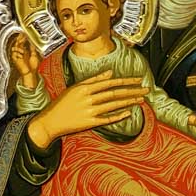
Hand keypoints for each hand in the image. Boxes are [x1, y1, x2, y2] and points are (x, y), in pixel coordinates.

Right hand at [10, 33, 39, 77]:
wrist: (30, 73)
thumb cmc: (32, 67)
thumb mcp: (34, 55)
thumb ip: (32, 48)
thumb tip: (32, 42)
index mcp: (25, 52)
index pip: (22, 42)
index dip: (23, 38)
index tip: (24, 33)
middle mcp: (21, 53)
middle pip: (18, 43)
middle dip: (20, 39)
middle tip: (22, 35)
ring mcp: (18, 56)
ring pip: (15, 47)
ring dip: (19, 46)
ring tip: (22, 46)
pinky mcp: (15, 59)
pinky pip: (14, 53)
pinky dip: (18, 52)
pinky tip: (21, 54)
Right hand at [27, 70, 148, 148]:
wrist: (50, 121)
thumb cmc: (62, 103)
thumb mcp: (76, 87)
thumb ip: (94, 80)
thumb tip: (110, 73)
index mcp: (85, 87)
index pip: (110, 82)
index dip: (125, 81)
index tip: (138, 79)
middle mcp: (88, 98)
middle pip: (114, 93)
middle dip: (132, 90)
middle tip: (145, 89)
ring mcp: (90, 111)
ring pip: (113, 105)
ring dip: (128, 101)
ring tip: (140, 99)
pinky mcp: (90, 123)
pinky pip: (108, 119)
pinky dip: (118, 116)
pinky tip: (128, 113)